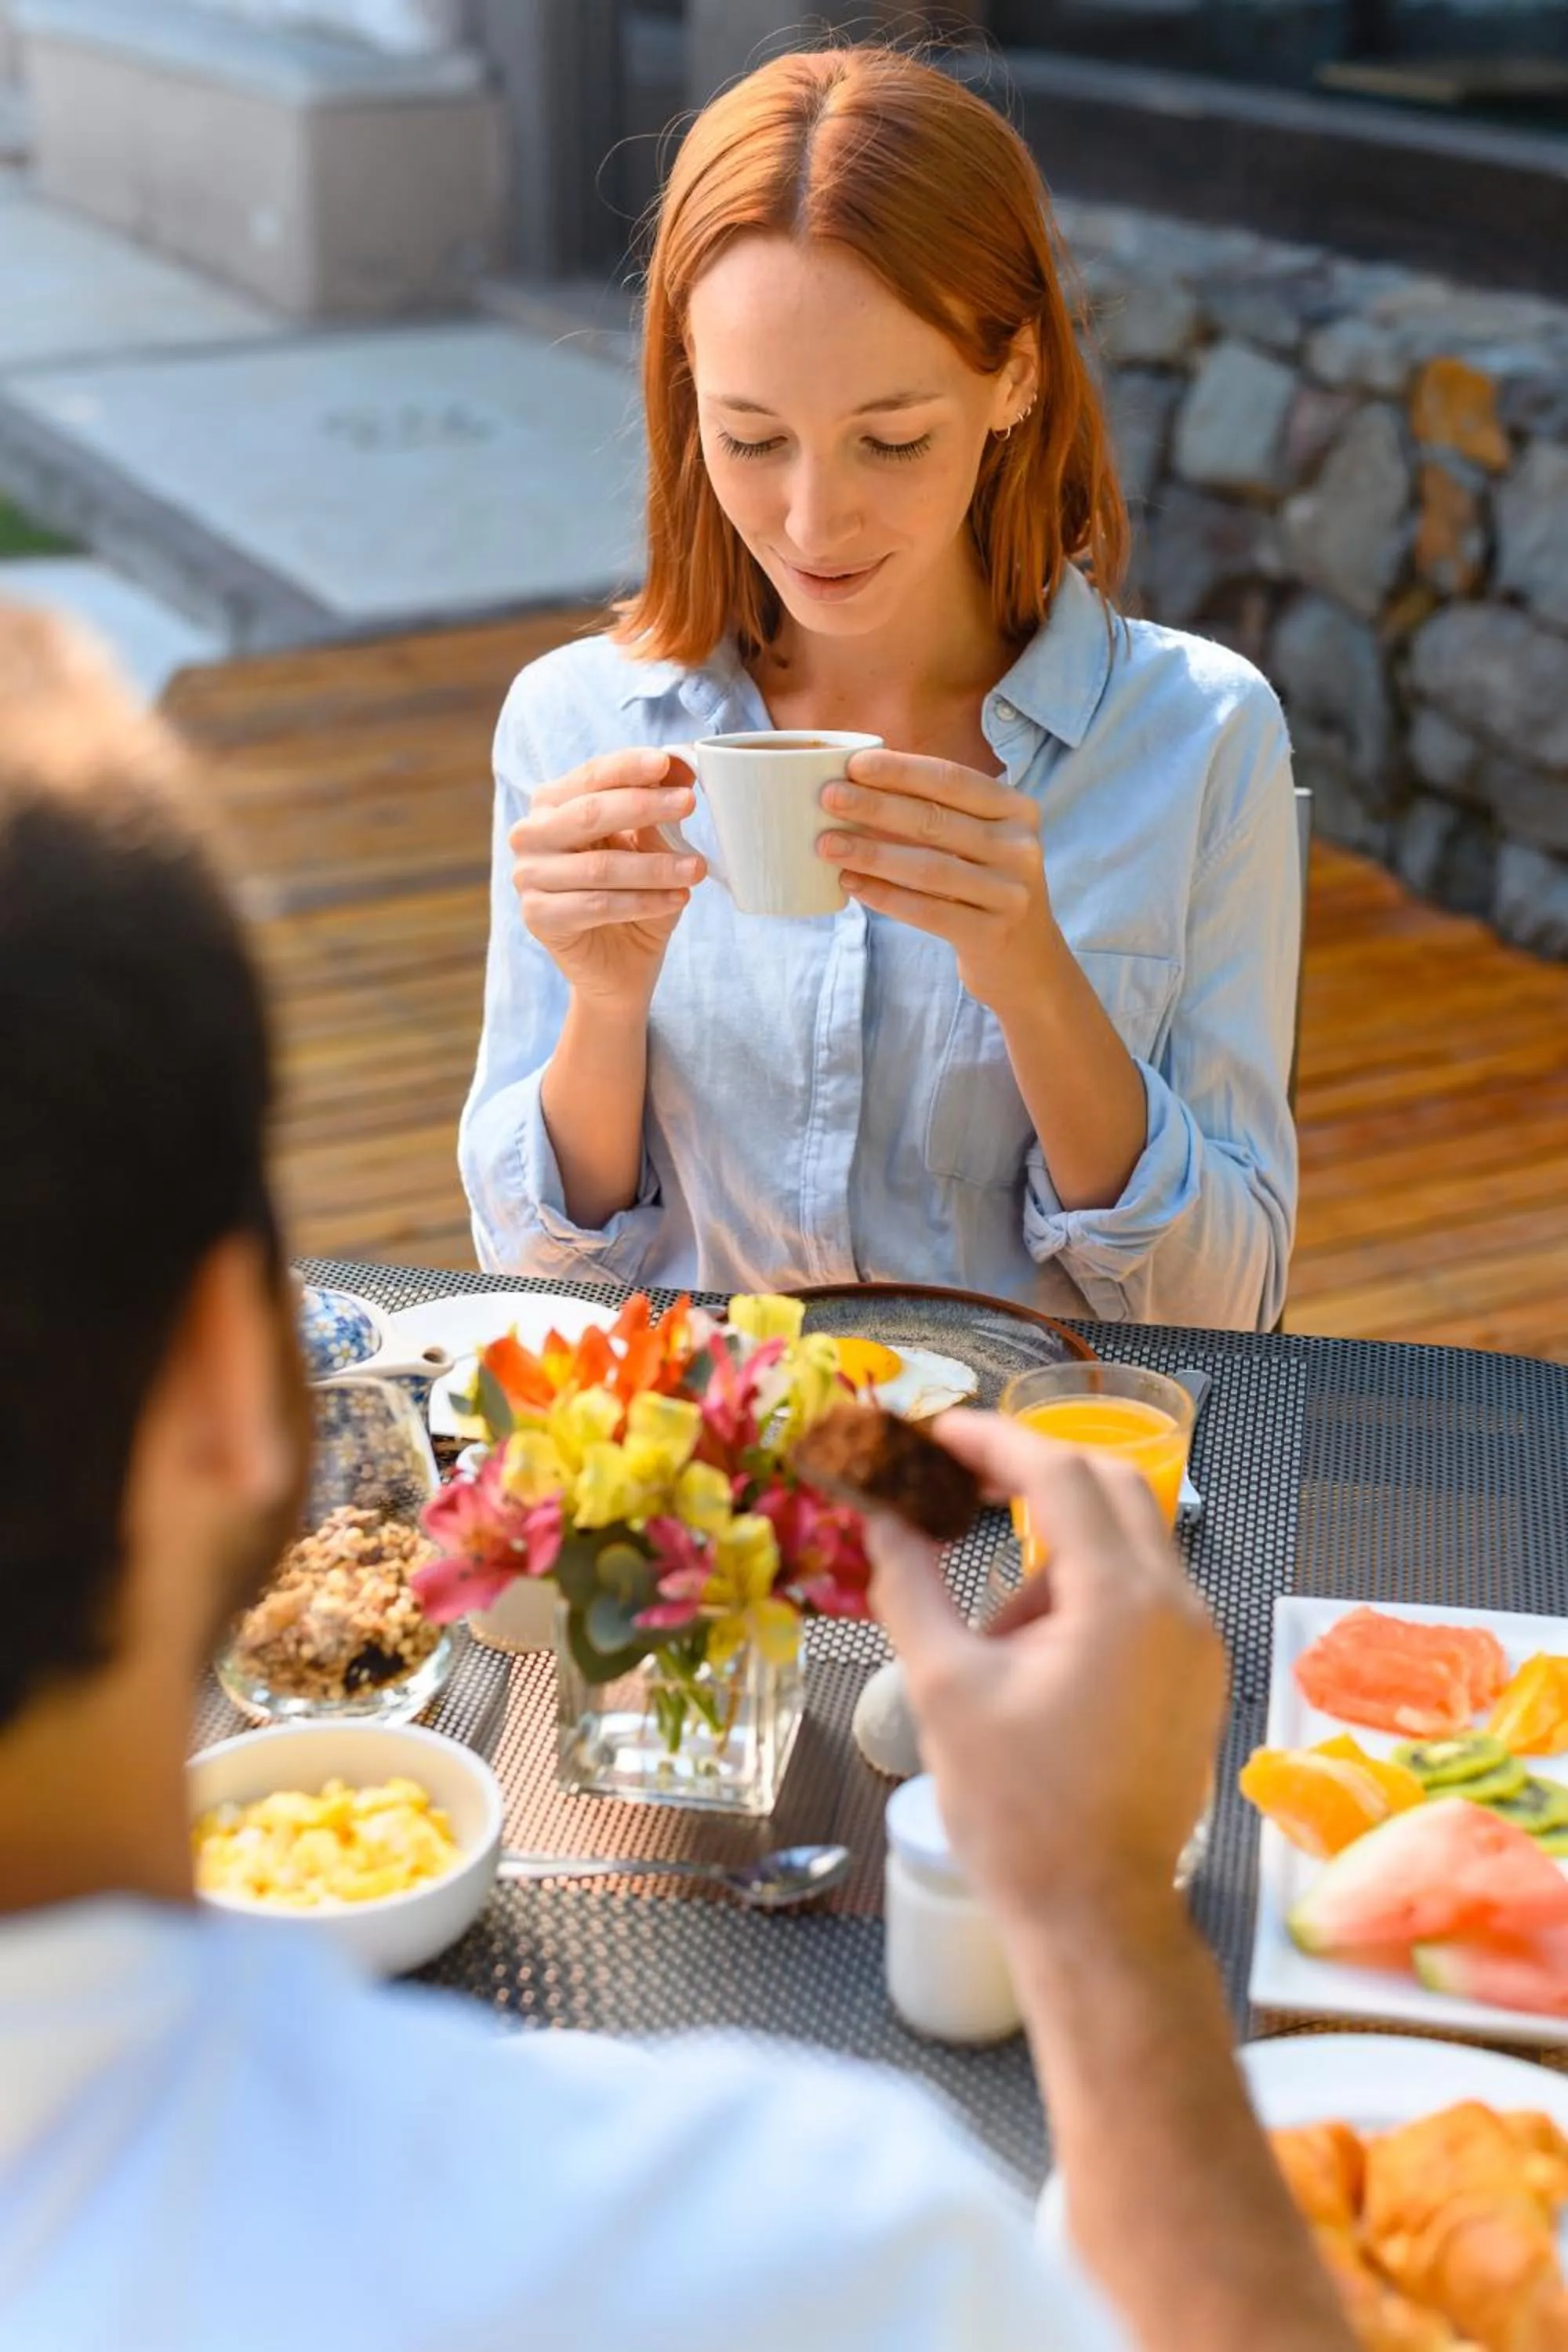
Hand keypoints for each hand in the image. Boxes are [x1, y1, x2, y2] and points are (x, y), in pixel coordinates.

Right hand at [511, 749, 705, 1010]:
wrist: (620, 965)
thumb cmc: (635, 894)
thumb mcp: (652, 846)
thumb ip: (658, 806)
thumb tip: (682, 764)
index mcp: (553, 804)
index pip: (591, 776)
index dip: (629, 766)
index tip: (668, 763)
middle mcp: (531, 834)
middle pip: (588, 814)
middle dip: (644, 806)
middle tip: (689, 804)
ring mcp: (528, 876)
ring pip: (599, 866)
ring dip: (654, 866)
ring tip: (696, 868)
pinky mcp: (538, 917)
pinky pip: (597, 905)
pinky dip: (643, 902)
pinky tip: (677, 899)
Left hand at [817, 751, 1055, 1014]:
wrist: (1027, 961)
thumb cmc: (985, 886)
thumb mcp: (980, 840)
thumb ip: (938, 812)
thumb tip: (861, 783)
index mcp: (1017, 810)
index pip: (952, 780)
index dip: (901, 771)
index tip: (854, 765)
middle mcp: (1020, 847)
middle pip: (935, 820)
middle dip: (876, 806)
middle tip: (828, 797)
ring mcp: (1009, 893)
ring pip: (928, 868)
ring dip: (872, 853)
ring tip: (827, 844)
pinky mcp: (991, 934)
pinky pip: (926, 911)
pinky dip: (884, 896)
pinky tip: (851, 884)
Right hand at [868, 1413, 1226, 1932]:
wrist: (1096, 1917)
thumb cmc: (1017, 1811)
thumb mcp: (943, 1687)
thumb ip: (910, 1582)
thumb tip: (881, 1513)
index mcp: (1122, 1599)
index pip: (1058, 1471)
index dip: (989, 1439)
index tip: (932, 1432)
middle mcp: (1178, 1606)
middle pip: (1109, 1487)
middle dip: (1029, 1476)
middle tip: (957, 1486)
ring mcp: (1197, 1643)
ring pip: (1125, 1543)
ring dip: (1050, 1550)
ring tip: (984, 1631)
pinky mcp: (1195, 1677)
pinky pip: (1141, 1597)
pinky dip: (1082, 1596)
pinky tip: (1026, 1659)